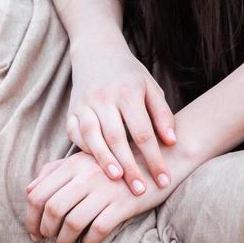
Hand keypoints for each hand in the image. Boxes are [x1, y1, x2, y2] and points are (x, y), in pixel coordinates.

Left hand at [24, 138, 198, 242]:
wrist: (159, 157)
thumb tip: (29, 188)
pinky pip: (97, 230)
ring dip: (64, 240)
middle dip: (45, 230)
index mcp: (74, 163)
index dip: (30, 216)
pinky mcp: (122, 204)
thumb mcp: (85, 159)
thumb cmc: (117, 161)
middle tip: (46, 240)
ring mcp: (105, 189)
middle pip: (53, 208)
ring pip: (72, 222)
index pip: (40, 192)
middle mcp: (86, 175)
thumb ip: (56, 171)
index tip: (33, 230)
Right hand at [66, 45, 177, 196]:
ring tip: (117, 181)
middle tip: (141, 190)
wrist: (97, 52)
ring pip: (93, 137)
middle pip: (117, 137)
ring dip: (104, 161)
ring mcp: (85, 104)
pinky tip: (94, 168)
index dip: (154, 158)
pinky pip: (75, 135)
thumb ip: (162, 114)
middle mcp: (104, 97)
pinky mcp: (71, 111)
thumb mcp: (150, 87)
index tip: (163, 180)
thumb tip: (172, 142)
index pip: (143, 131)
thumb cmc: (129, 75)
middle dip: (130, 166)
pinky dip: (85, 151)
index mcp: (128, 92)